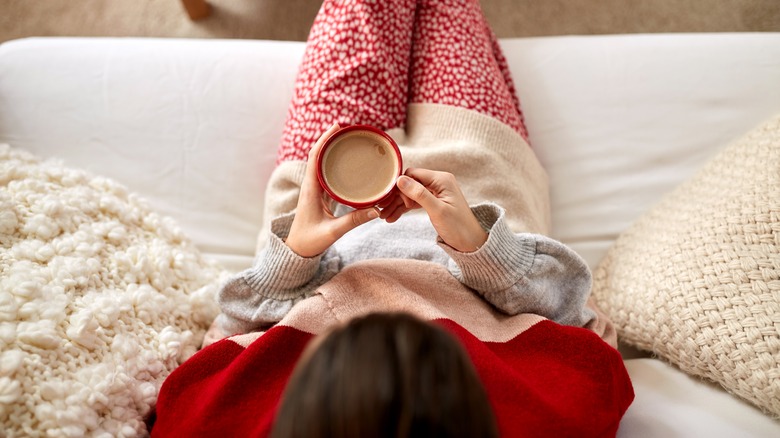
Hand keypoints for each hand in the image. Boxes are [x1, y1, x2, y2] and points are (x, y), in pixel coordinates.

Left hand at [285, 124, 380, 256]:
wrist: (297, 251)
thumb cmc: (310, 241)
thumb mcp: (333, 231)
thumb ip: (354, 220)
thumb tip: (376, 210)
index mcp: (310, 190)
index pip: (314, 157)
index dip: (324, 140)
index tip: (337, 127)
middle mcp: (310, 186)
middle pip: (317, 155)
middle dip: (330, 140)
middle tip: (347, 128)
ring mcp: (314, 191)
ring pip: (321, 163)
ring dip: (331, 150)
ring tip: (346, 139)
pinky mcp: (318, 196)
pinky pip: (325, 174)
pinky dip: (334, 164)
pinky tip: (344, 162)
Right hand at [392, 168, 487, 251]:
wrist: (471, 243)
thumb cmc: (458, 227)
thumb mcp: (437, 210)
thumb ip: (419, 194)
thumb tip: (400, 180)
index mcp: (441, 179)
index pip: (413, 174)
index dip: (399, 186)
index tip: (389, 200)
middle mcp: (438, 182)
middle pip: (409, 183)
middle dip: (395, 197)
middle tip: (381, 210)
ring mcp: (435, 191)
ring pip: (410, 193)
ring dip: (397, 204)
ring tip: (384, 216)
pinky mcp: (433, 201)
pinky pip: (414, 201)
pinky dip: (404, 209)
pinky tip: (393, 217)